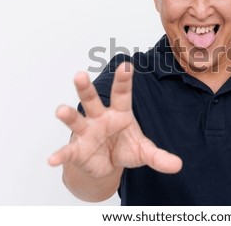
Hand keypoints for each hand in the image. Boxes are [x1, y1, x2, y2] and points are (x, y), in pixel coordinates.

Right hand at [48, 62, 181, 177]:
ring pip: (76, 119)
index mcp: (120, 113)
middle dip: (85, 88)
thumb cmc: (125, 148)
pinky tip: (52, 159)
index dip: (124, 80)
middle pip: (92, 100)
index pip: (122, 93)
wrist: (107, 165)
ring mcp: (87, 132)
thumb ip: (159, 157)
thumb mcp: (144, 152)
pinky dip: (60, 155)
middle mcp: (100, 118)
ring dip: (68, 115)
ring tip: (60, 110)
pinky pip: (67, 151)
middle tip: (79, 75)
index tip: (126, 64)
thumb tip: (178, 166)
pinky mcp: (77, 150)